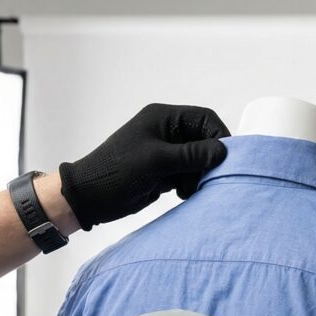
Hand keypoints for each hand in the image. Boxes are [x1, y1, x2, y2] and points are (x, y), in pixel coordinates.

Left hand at [59, 103, 230, 229]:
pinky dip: (190, 184)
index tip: (224, 159)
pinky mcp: (164, 172)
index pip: (204, 119)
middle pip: (204, 141)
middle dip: (209, 160)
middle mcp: (168, 132)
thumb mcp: (157, 161)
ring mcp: (166, 153)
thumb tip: (223, 151)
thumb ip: (191, 155)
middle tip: (207, 179)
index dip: (219, 137)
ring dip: (199, 175)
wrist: (90, 197)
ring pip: (197, 160)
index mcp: (164, 118)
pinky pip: (187, 174)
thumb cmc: (118, 172)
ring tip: (189, 189)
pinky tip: (181, 193)